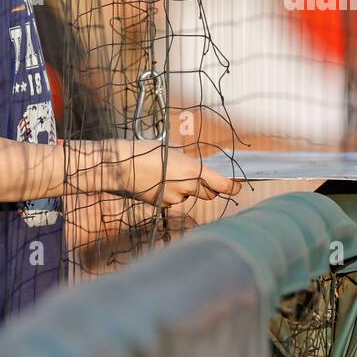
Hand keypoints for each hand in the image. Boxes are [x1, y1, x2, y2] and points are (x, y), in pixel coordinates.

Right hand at [104, 140, 239, 206]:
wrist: (118, 166)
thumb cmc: (144, 151)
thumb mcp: (171, 151)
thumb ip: (188, 163)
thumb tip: (199, 170)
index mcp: (191, 169)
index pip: (221, 184)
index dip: (233, 187)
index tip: (238, 187)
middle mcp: (185, 186)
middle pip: (208, 193)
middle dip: (209, 188)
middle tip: (204, 178)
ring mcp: (173, 197)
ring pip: (188, 196)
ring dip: (186, 189)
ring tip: (169, 174)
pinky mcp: (161, 204)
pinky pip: (173, 200)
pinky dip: (171, 193)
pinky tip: (158, 182)